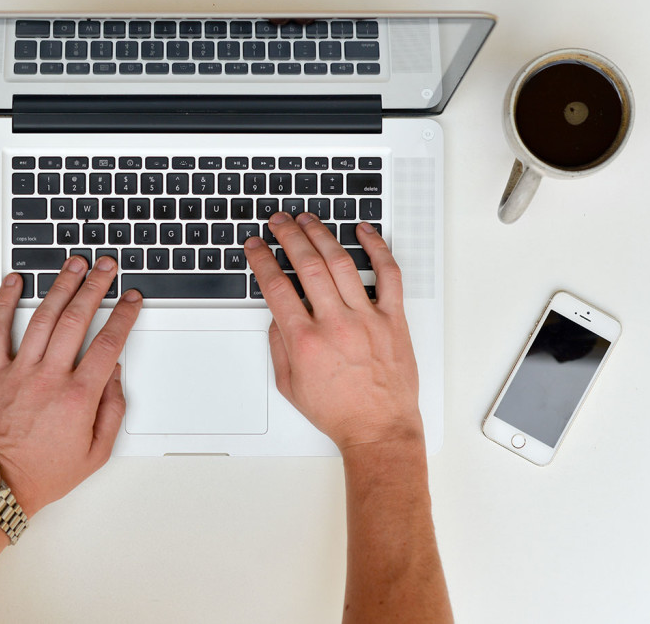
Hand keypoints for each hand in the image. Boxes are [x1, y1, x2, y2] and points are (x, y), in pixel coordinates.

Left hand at [0, 256, 141, 517]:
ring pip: (43, 318)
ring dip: (60, 286)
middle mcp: (48, 378)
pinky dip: (4, 303)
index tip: (131, 300)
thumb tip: (114, 373)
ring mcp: (19, 372)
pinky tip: (14, 282)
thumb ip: (113, 409)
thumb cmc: (45, 472)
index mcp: (77, 397)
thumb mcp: (97, 452)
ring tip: (73, 264)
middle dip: (95, 287)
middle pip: (77, 319)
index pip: (108, 343)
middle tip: (106, 268)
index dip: (124, 316)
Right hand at [244, 213, 422, 451]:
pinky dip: (377, 248)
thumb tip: (277, 314)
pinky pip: (388, 274)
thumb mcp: (290, 385)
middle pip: (307, 265)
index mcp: (306, 341)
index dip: (262, 260)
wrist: (379, 429)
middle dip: (288, 236)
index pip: (277, 286)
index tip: (256, 246)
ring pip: (341, 262)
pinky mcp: (393, 318)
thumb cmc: (339, 411)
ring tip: (308, 220)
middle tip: (278, 222)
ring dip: (321, 235)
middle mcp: (336, 324)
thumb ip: (279, 345)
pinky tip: (364, 231)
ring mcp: (367, 318)